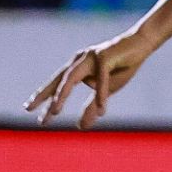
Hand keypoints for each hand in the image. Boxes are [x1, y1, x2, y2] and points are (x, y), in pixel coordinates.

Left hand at [25, 29, 157, 128]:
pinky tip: (102, 109)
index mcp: (77, 67)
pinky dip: (101, 94)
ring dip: (62, 95)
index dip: (43, 98)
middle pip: (58, 80)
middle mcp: (79, 60)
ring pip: (71, 78)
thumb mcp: (107, 91)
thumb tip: (80, 127)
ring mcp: (90, 57)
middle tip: (29, 110)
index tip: (31, 112)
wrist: (142, 44)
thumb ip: (91, 106)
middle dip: (43, 96)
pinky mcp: (105, 56)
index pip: (56, 84)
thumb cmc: (124, 66)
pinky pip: (101, 78)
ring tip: (55, 111)